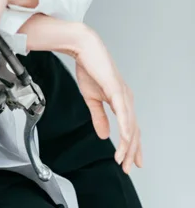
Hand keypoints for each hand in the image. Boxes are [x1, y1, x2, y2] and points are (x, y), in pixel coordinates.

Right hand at [73, 29, 142, 174]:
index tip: (130, 162)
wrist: (83, 48)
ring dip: (128, 145)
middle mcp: (126, 98)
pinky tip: (125, 140)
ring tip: (123, 159)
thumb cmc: (88, 67)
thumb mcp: (91, 98)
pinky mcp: (117, 89)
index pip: (131, 127)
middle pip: (134, 130)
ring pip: (131, 125)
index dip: (132, 146)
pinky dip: (126, 128)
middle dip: (131, 151)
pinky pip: (124, 113)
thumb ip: (99, 116)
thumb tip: (105, 135)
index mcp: (120, 100)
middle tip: (127, 167)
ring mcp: (123, 94)